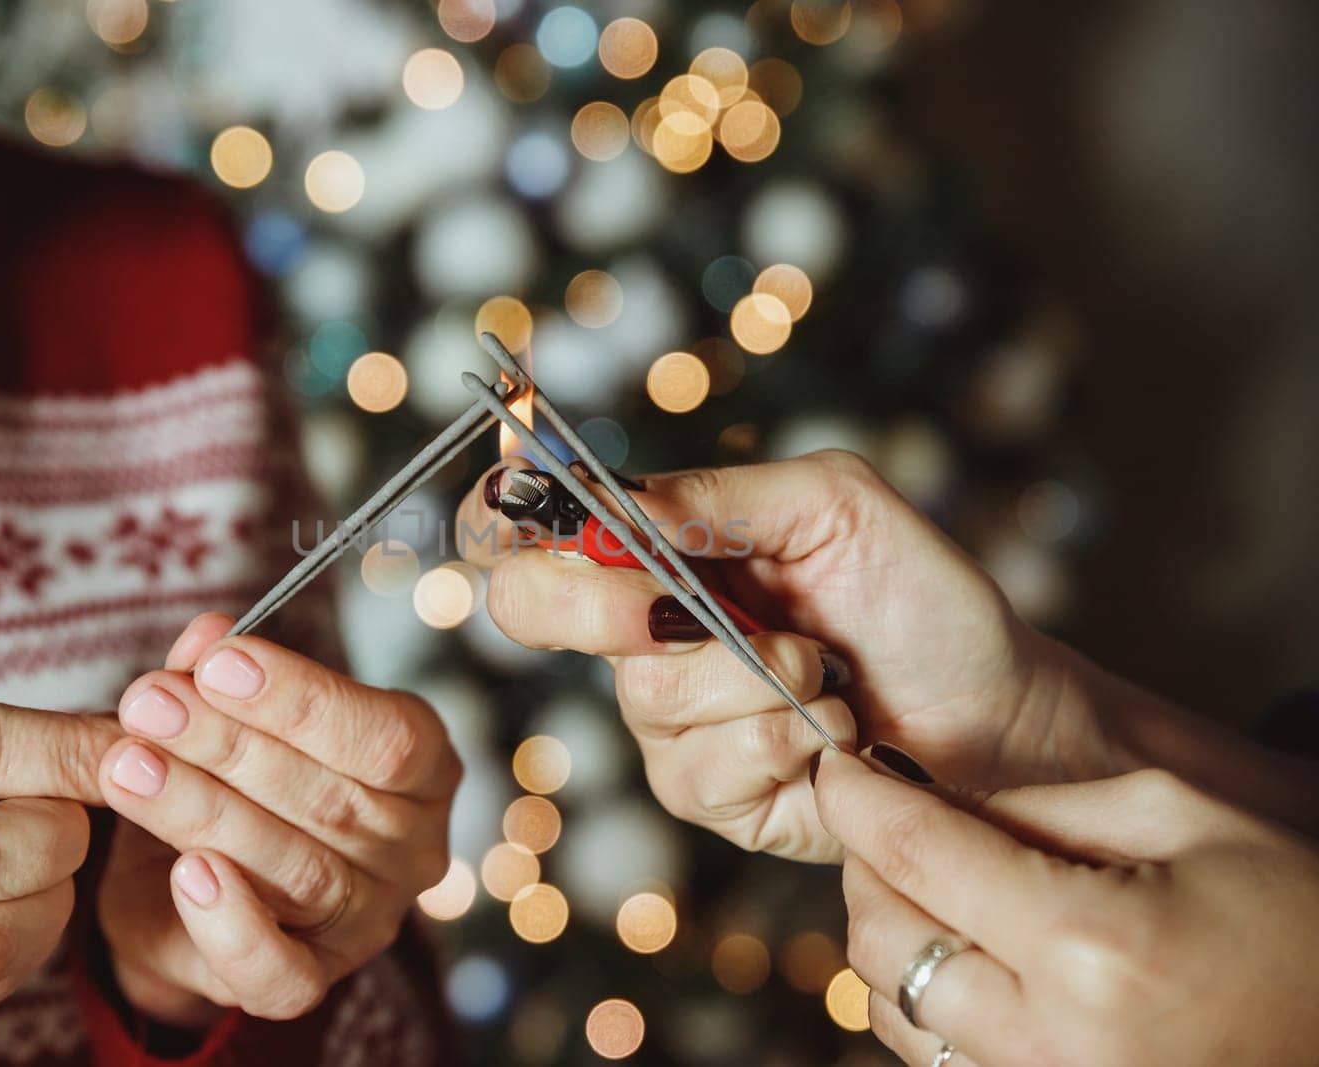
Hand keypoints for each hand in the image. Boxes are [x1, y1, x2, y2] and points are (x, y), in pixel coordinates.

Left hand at [97, 614, 459, 1025]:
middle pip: (333, 800)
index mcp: (423, 768)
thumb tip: (205, 635)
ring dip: (203, 812)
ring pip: (299, 873)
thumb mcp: (232, 711)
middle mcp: (413, 850)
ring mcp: (368, 922)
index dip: (303, 698)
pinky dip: (231, 925)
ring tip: (126, 765)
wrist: (189, 879)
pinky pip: (281, 973)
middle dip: (229, 746)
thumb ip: (223, 673)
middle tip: (148, 703)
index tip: (219, 662)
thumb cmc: (239, 775)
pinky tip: (183, 873)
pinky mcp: (312, 980)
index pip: (387, 736)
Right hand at [456, 452, 1123, 860]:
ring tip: (830, 676)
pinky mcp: (708, 795)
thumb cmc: (924, 600)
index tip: (526, 523)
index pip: (530, 529)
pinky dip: (781, 745)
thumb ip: (715, 498)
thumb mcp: (832, 507)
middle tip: (702, 610)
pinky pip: (701, 769)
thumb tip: (609, 502)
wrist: (1001, 716)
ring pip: (648, 696)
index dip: (498, 520)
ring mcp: (670, 719)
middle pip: (538, 610)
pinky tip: (832, 737)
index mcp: (659, 549)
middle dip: (622, 609)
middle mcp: (644, 631)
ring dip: (758, 682)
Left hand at [814, 748, 1318, 1065]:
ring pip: (892, 1011)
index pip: (916, 857)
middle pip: (879, 943)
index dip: (857, 800)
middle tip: (889, 821)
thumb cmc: (1296, 918)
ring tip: (931, 884)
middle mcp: (1051, 1041)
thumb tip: (934, 801)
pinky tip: (964, 951)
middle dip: (868, 869)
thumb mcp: (1182, 819)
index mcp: (1089, 947)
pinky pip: (937, 1057)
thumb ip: (1045, 806)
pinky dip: (925, 997)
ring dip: (889, 936)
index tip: (834, 768)